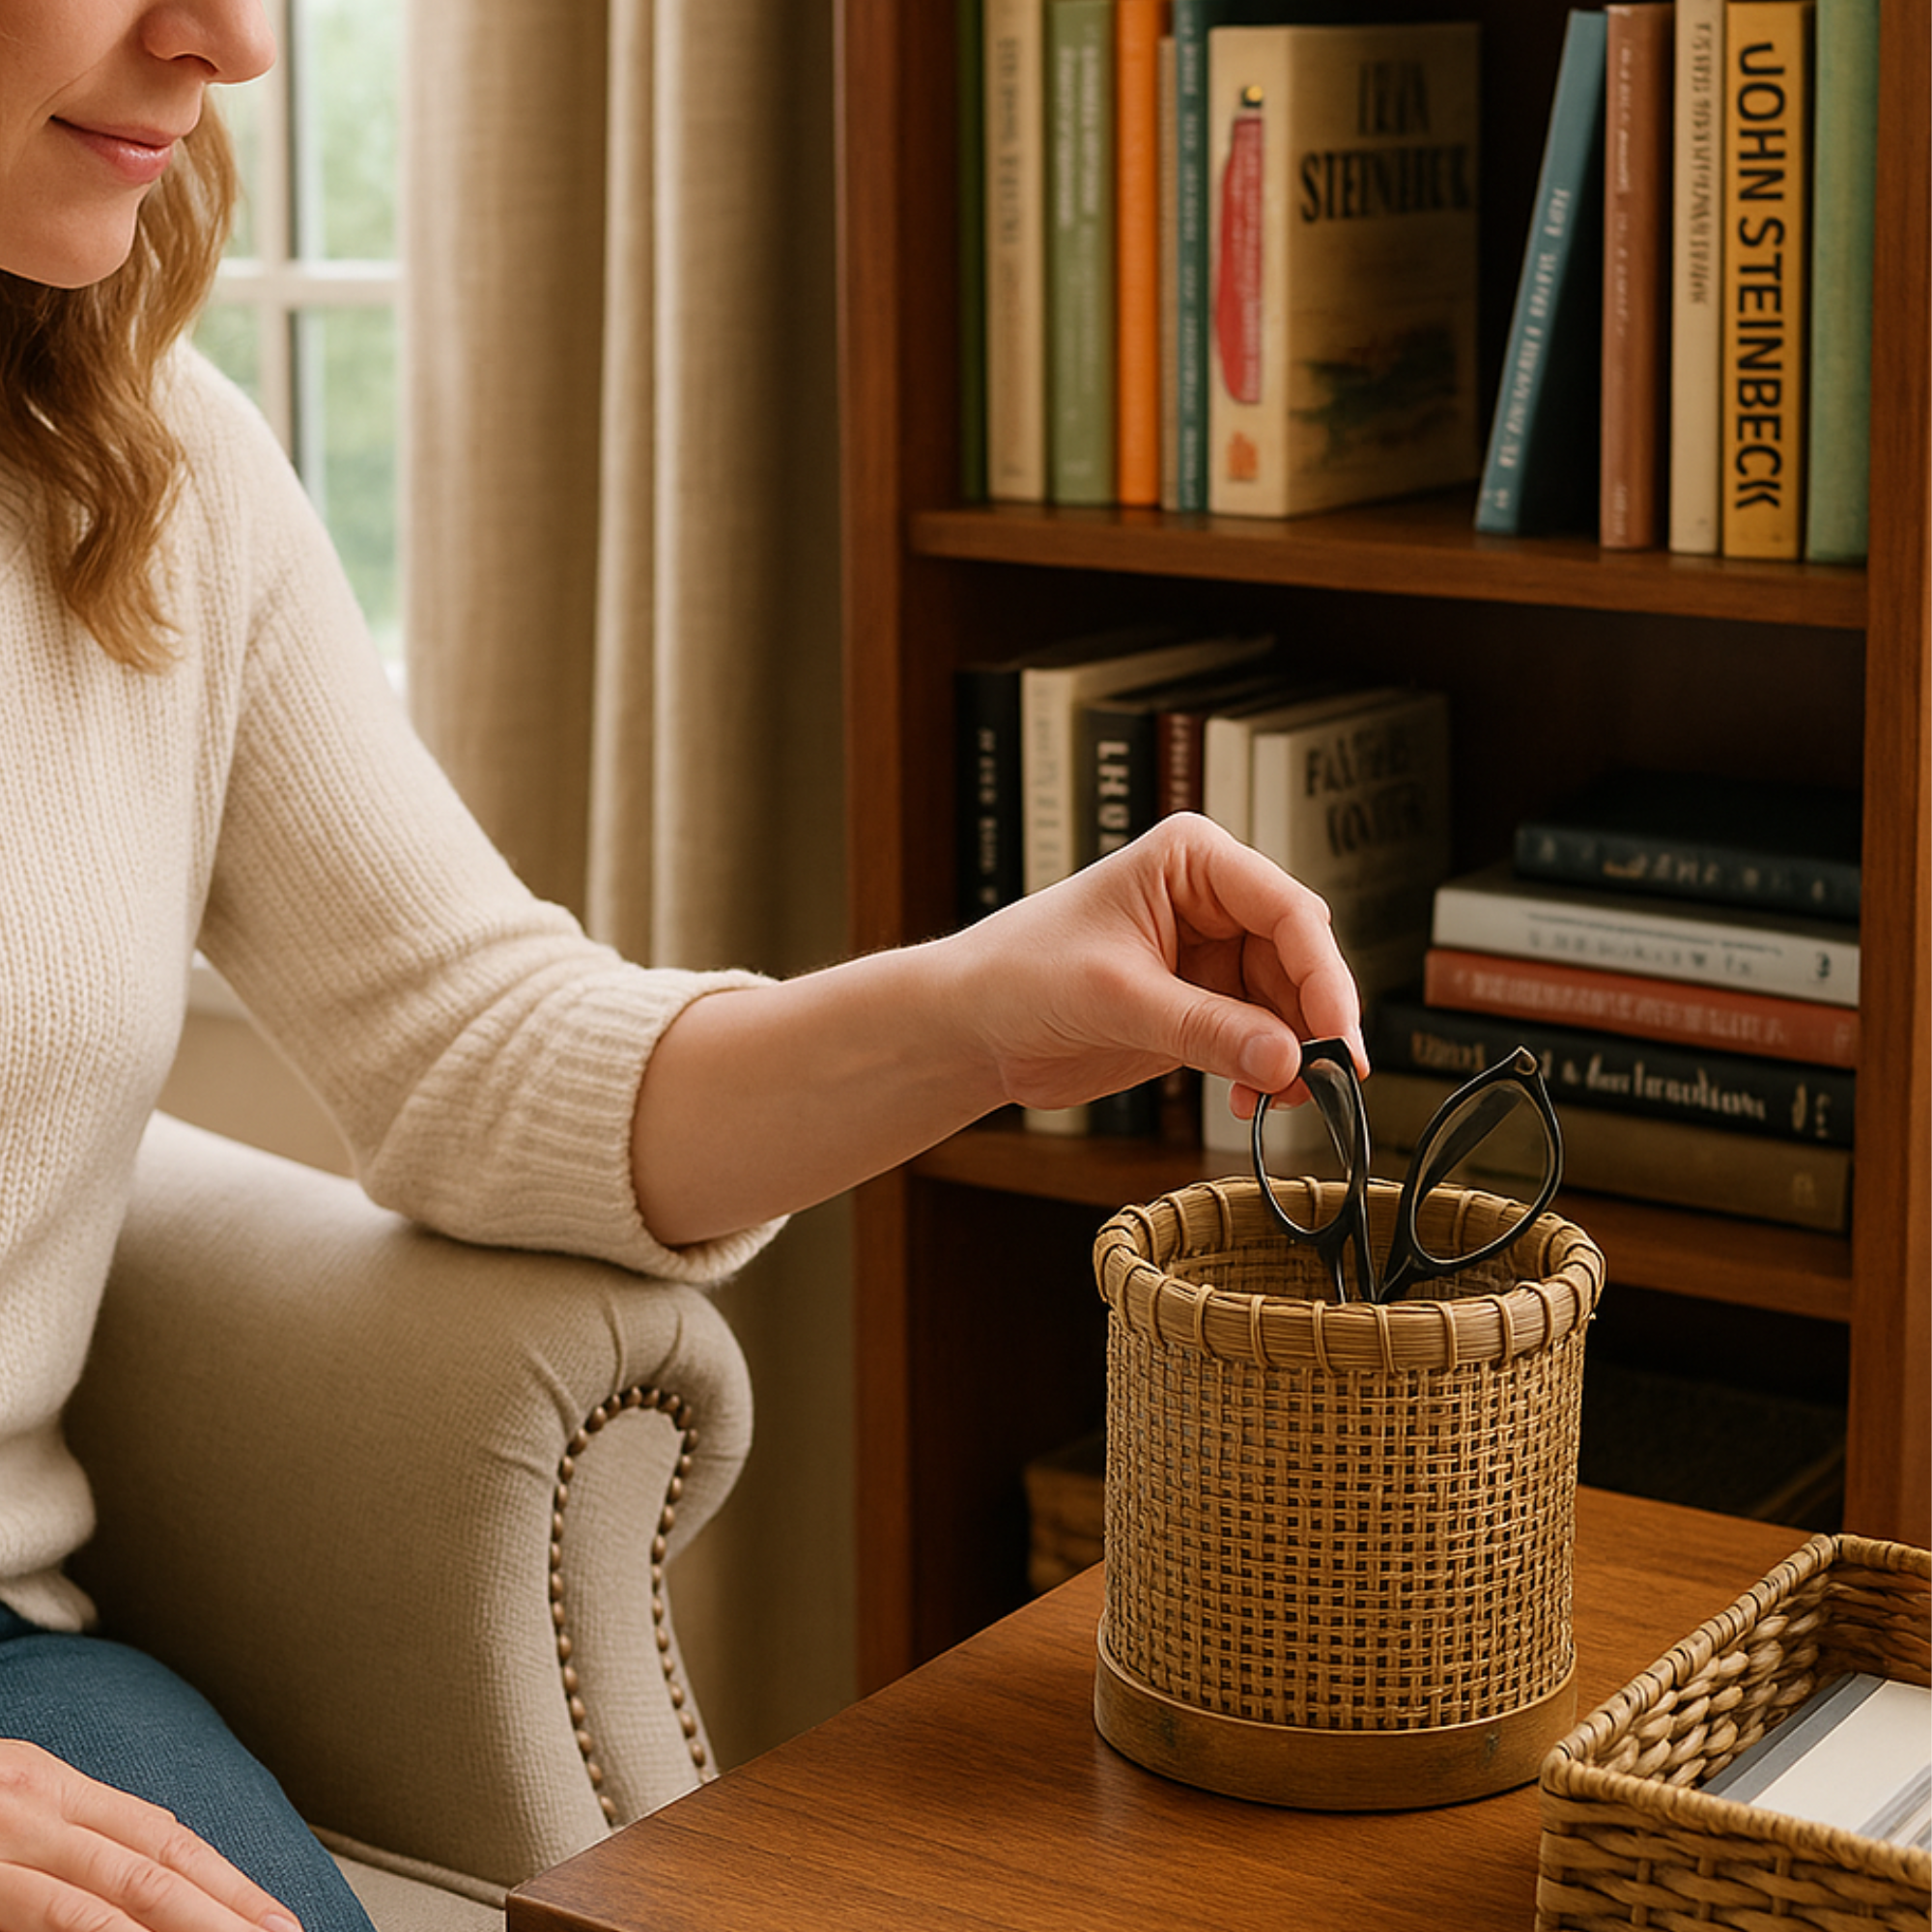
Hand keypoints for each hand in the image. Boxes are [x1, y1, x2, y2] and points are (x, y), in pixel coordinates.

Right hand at [0, 1741, 300, 1931]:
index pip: (162, 1835)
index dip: (224, 1876)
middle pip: (160, 1861)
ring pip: (127, 1885)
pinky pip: (62, 1912)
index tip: (270, 1912)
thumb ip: (70, 1833)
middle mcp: (45, 1806)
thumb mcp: (6, 1805)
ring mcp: (13, 1842)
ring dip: (195, 1923)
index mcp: (56, 1786)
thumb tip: (146, 1858)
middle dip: (228, 1905)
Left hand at [633, 814, 1363, 1245]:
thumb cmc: (1018, 974)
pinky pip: (1257, 1039)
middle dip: (1314, 1021)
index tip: (1335, 1035)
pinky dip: (1266, 1072)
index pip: (1286, 908)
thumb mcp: (1117, 998)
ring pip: (1286, 1005)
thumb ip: (1207, 1028)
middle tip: (1329, 1081)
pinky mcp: (1200, 1007)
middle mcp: (1211, 900)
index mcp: (1192, 860)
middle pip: (1298, 958)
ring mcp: (1209, 956)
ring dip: (1293, 1055)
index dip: (1322, 973)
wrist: (968, 1025)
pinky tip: (1254, 1101)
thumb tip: (1289, 1059)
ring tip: (1288, 1100)